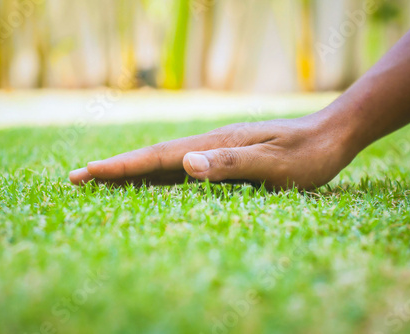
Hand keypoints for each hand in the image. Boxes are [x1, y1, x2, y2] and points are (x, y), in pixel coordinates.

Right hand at [69, 111, 355, 189]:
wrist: (332, 135)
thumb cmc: (308, 154)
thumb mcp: (274, 164)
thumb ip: (231, 165)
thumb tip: (185, 164)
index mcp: (216, 146)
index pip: (160, 157)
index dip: (123, 167)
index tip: (88, 173)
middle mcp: (211, 146)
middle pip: (154, 158)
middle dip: (116, 169)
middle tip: (78, 178)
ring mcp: (218, 152)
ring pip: (166, 164)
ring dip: (133, 173)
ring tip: (103, 181)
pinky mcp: (228, 160)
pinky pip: (185, 172)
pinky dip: (160, 178)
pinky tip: (153, 184)